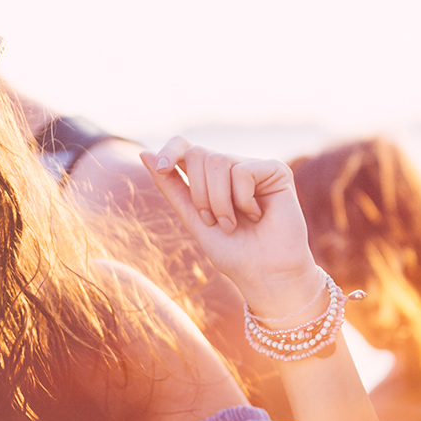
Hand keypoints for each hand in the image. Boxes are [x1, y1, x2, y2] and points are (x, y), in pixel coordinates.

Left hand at [140, 137, 320, 316]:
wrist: (265, 273)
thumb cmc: (232, 251)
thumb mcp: (192, 217)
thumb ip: (170, 186)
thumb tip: (144, 153)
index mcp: (210, 178)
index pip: (186, 146)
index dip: (171, 150)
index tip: (163, 169)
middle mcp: (231, 167)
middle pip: (198, 154)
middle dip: (199, 194)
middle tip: (213, 222)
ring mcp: (254, 167)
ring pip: (218, 161)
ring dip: (219, 202)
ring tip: (233, 224)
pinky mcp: (276, 170)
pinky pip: (243, 171)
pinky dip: (243, 200)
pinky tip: (258, 215)